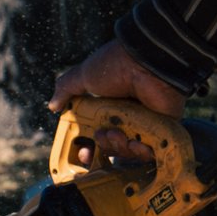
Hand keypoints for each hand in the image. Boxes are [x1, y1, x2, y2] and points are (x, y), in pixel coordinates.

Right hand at [49, 40, 187, 163]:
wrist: (146, 63)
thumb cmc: (116, 66)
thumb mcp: (84, 75)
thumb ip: (67, 89)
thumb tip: (52, 105)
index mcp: (109, 108)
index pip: (98, 135)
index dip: (90, 148)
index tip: (84, 153)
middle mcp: (127, 117)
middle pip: (114, 147)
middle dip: (105, 148)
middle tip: (102, 138)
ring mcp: (146, 124)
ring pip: (130, 151)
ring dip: (121, 148)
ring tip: (118, 135)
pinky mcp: (163, 129)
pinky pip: (152, 151)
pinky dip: (142, 152)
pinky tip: (136, 143)